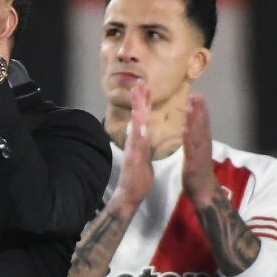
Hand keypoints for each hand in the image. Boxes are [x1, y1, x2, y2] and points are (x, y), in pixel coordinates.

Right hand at [113, 80, 153, 212]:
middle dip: (139, 98)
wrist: (130, 194)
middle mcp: (134, 141)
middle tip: (139, 81)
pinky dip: (137, 127)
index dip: (144, 102)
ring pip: (136, 123)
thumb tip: (145, 135)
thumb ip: (144, 145)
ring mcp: (133, 147)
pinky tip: (138, 116)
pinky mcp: (133, 155)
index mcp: (140, 140)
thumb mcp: (144, 158)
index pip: (142, 118)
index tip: (146, 87)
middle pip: (137, 116)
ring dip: (137, 107)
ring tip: (138, 92)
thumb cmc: (138, 179)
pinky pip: (136, 139)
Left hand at [182, 94, 218, 206]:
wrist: (203, 192)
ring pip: (197, 134)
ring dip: (194, 120)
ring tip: (191, 106)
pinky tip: (185, 128)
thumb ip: (193, 143)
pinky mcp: (193, 163)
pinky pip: (191, 149)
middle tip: (196, 94)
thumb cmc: (197, 174)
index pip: (201, 123)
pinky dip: (189, 138)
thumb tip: (190, 130)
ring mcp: (199, 154)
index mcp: (202, 143)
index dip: (200, 109)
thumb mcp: (194, 155)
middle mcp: (203, 146)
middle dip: (199, 109)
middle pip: (202, 125)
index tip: (197, 95)